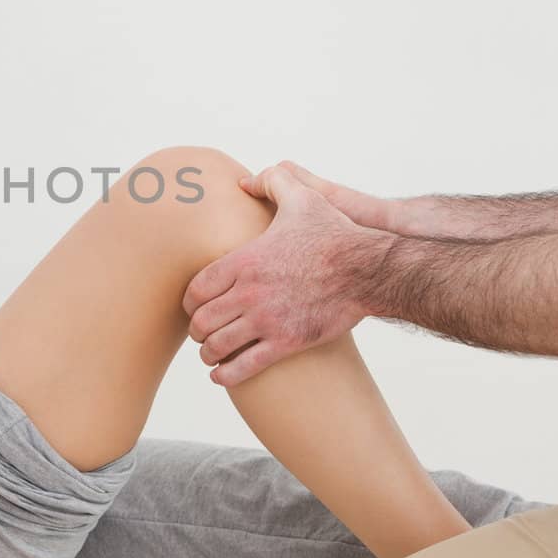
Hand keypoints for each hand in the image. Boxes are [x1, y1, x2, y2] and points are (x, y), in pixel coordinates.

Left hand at [184, 162, 375, 385]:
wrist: (368, 270)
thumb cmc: (335, 234)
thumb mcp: (303, 197)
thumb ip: (273, 181)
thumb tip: (244, 182)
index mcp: (244, 260)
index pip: (196, 289)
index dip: (189, 303)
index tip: (193, 308)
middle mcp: (249, 292)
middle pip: (202, 321)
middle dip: (198, 330)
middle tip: (202, 333)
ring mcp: (267, 320)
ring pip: (218, 346)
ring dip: (209, 354)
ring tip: (212, 355)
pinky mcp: (287, 343)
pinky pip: (244, 367)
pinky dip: (226, 376)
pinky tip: (221, 376)